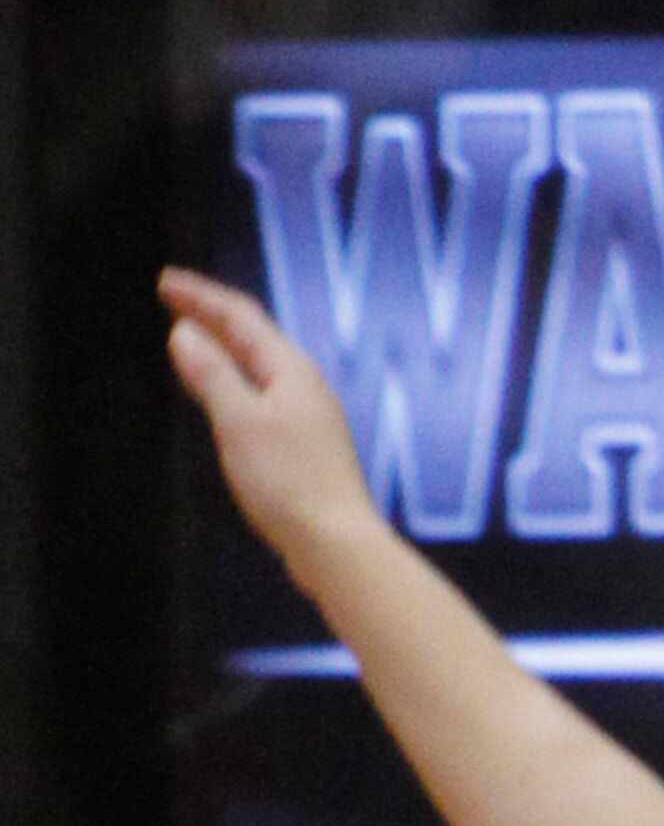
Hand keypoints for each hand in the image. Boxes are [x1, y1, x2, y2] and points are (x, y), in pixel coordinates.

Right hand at [157, 265, 381, 569]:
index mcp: (292, 371)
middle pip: (255, 338)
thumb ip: (212, 375)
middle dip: (213, 315)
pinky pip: (264, 396)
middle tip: (174, 298)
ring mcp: (309, 417)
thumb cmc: (290, 484)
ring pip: (260, 367)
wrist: (336, 544)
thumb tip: (186, 334)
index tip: (166, 281)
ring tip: (193, 336)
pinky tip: (225, 395)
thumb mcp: (239, 421)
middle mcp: (306, 387)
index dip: (202, 296)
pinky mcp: (305, 446)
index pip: (242, 317)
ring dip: (224, 347)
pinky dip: (236, 382)